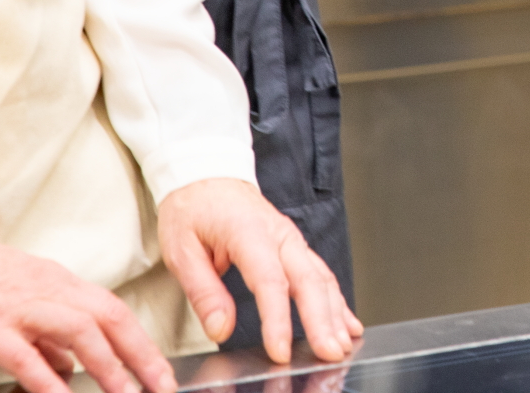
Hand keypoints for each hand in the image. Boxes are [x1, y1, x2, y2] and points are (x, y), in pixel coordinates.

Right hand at [0, 222, 173, 392]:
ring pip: (78, 330)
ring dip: (107, 366)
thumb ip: (46, 332)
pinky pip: (23, 353)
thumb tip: (70, 365)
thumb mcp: (15, 296)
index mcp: (54, 282)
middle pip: (109, 317)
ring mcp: (14, 305)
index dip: (142, 343)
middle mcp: (45, 288)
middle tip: (162, 388)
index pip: (112, 311)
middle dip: (141, 356)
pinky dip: (46, 377)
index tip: (161, 374)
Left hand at [158, 178, 361, 365]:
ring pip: (321, 277)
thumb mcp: (181, 249)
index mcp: (247, 231)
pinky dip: (336, 301)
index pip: (269, 280)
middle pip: (308, 279)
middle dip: (321, 320)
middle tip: (330, 353)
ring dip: (334, 314)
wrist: (207, 175)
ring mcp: (291, 238)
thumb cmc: (192, 208)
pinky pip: (321, 274)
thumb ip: (204, 291)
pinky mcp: (295, 246)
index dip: (277, 318)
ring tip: (342, 346)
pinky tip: (347, 324)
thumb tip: (220, 328)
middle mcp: (278, 233)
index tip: (279, 350)